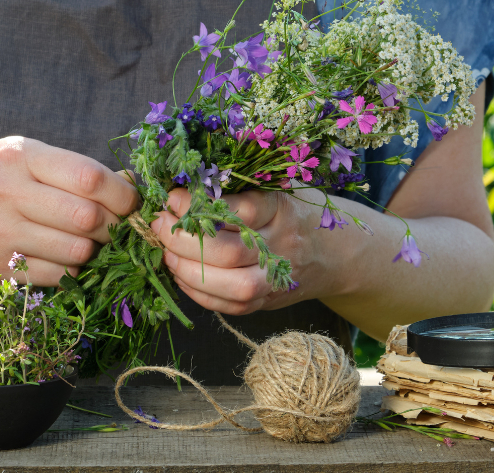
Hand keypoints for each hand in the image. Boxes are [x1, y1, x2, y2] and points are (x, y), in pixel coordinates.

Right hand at [0, 136, 137, 285]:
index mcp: (19, 155)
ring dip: (94, 251)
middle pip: (88, 218)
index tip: (131, 204)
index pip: (89, 177)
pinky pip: (57, 276)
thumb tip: (132, 183)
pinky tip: (64, 258)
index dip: (123, 195)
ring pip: (77, 251)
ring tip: (88, 242)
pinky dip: (72, 270)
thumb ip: (73, 168)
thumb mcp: (24, 158)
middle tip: (115, 228)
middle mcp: (5, 191)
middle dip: (113, 227)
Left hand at [154, 188, 325, 314]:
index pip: (239, 211)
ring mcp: (276, 279)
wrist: (334, 252)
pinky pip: (229, 306)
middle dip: (183, 240)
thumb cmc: (292, 210)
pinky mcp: (267, 302)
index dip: (199, 206)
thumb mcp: (273, 188)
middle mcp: (281, 246)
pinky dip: (198, 292)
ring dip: (187, 270)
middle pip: (228, 251)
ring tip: (165, 252)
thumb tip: (180, 189)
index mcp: (281, 210)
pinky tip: (179, 274)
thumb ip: (235, 189)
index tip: (172, 197)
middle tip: (159, 224)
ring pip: (230, 285)